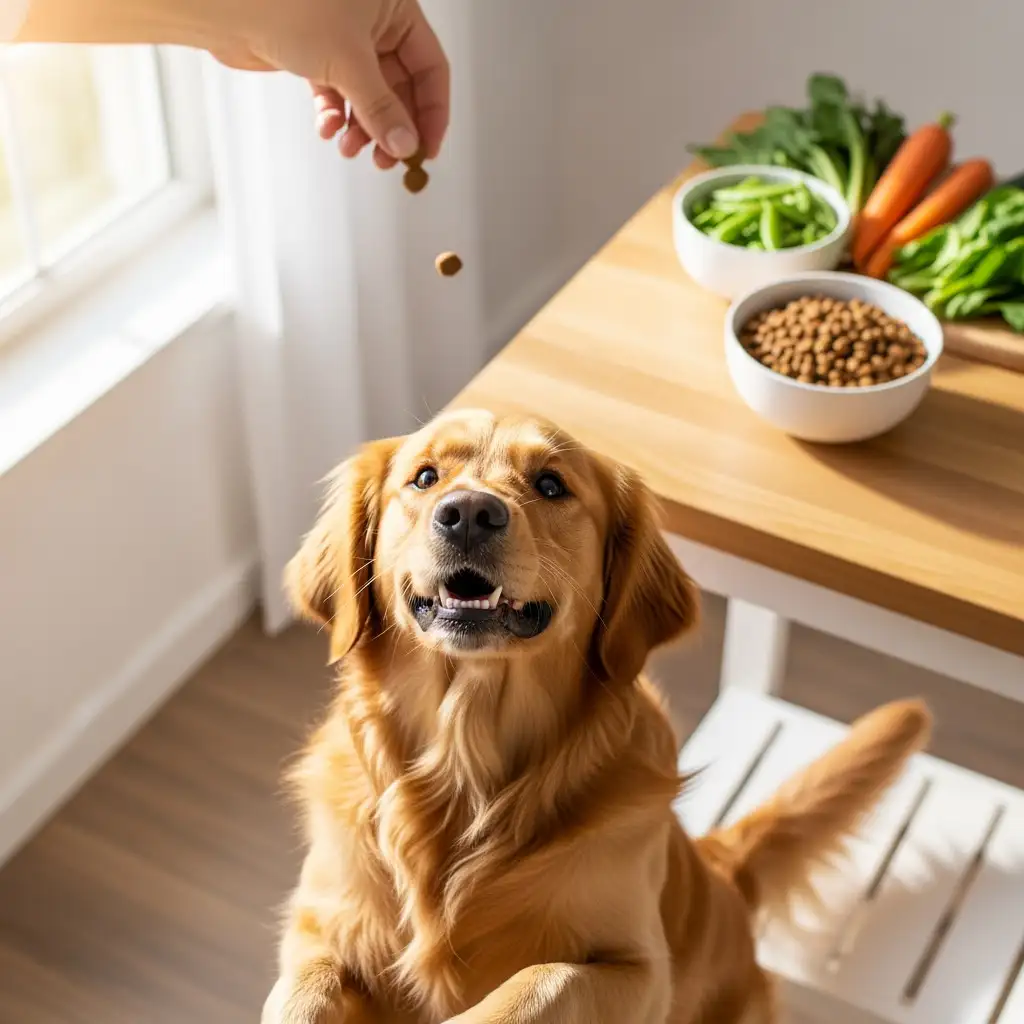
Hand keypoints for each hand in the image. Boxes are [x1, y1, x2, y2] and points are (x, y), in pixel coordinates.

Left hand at [215, 0, 448, 167]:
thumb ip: (382, 109)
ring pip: (368, 94)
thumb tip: (406, 148)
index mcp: (395, 7)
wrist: (225, 1)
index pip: (431, 67)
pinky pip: (338, 92)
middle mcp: (374, 20)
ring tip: (348, 148)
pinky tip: (325, 129)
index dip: (433, 113)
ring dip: (361, 127)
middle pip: (400, 86)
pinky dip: (334, 114)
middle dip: (390, 126)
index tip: (424, 151)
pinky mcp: (316, 51)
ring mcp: (344, 36)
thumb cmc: (289, 6)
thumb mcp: (349, 62)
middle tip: (385, 161)